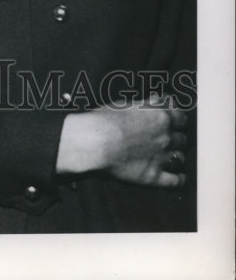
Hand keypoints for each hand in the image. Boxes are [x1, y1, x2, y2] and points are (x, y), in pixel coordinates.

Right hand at [56, 98, 187, 187]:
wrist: (98, 141)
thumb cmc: (107, 119)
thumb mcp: (127, 104)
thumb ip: (148, 103)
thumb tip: (161, 99)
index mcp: (161, 117)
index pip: (181, 118)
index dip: (178, 119)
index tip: (176, 120)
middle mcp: (166, 137)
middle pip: (182, 138)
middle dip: (177, 138)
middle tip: (170, 138)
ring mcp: (161, 157)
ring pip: (180, 157)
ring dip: (176, 156)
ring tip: (172, 155)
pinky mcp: (154, 175)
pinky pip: (174, 181)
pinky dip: (179, 179)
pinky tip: (180, 178)